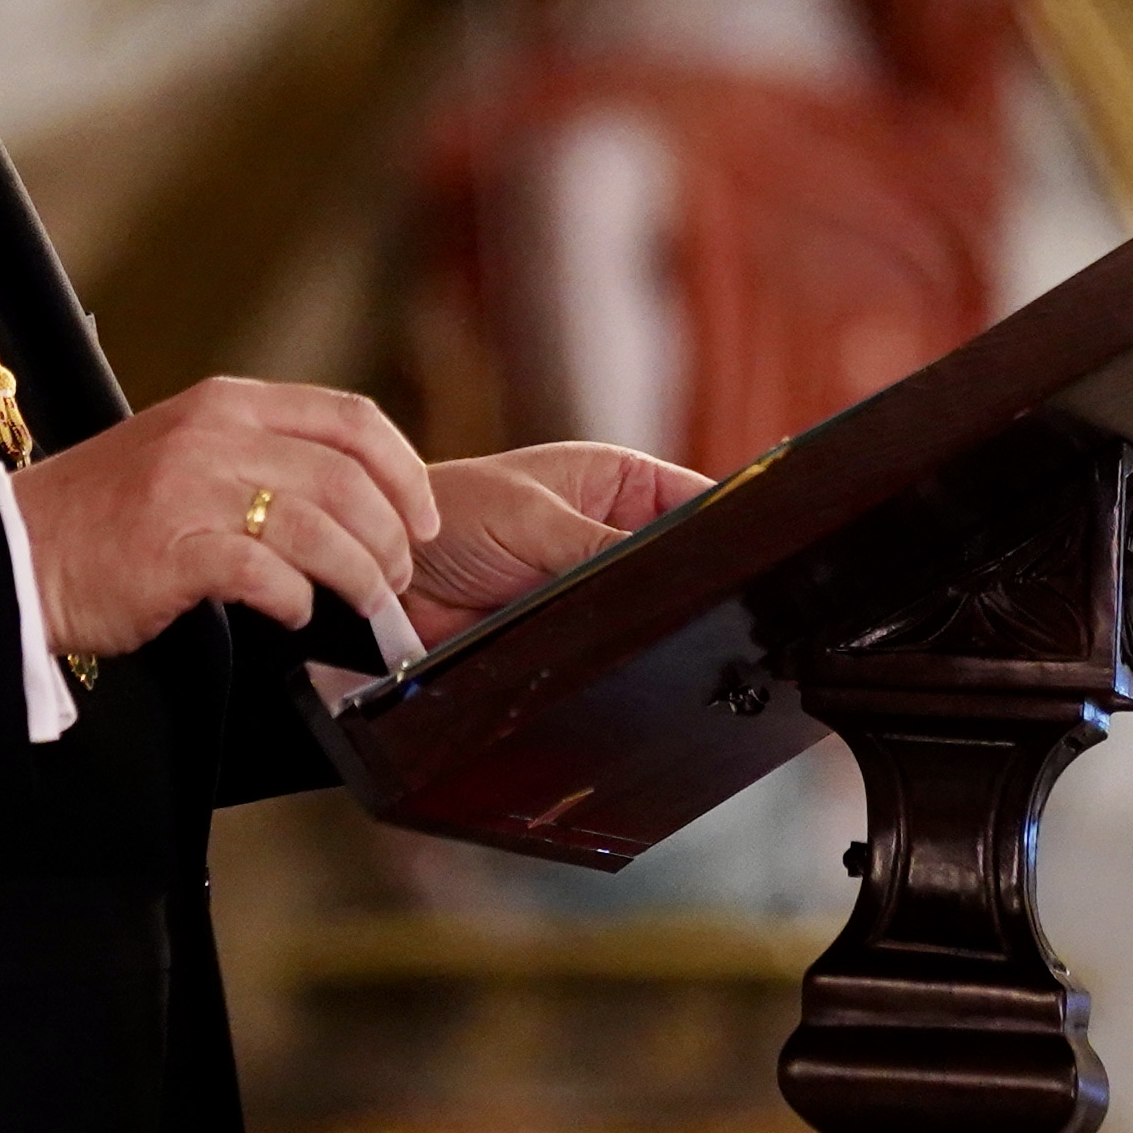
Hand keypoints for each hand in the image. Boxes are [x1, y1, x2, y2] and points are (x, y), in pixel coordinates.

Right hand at [13, 378, 441, 661]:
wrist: (17, 553)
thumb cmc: (108, 516)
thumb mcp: (189, 454)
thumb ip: (262, 457)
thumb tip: (354, 494)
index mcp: (227, 403)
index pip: (351, 419)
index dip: (405, 471)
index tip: (426, 518)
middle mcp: (215, 435)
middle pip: (348, 478)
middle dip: (392, 537)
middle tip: (398, 578)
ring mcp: (192, 489)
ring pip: (320, 528)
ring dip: (359, 575)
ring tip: (366, 604)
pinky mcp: (173, 550)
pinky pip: (267, 574)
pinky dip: (296, 599)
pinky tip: (294, 613)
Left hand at [400, 441, 709, 649]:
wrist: (388, 577)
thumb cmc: (449, 515)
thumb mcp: (535, 520)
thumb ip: (605, 546)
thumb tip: (666, 567)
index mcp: (616, 481)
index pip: (694, 499)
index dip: (722, 526)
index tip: (744, 552)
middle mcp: (610, 529)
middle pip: (675, 559)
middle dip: (683, 581)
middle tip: (695, 602)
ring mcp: (591, 580)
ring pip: (643, 604)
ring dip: (641, 616)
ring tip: (645, 625)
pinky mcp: (568, 626)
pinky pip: (608, 640)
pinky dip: (612, 647)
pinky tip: (617, 650)